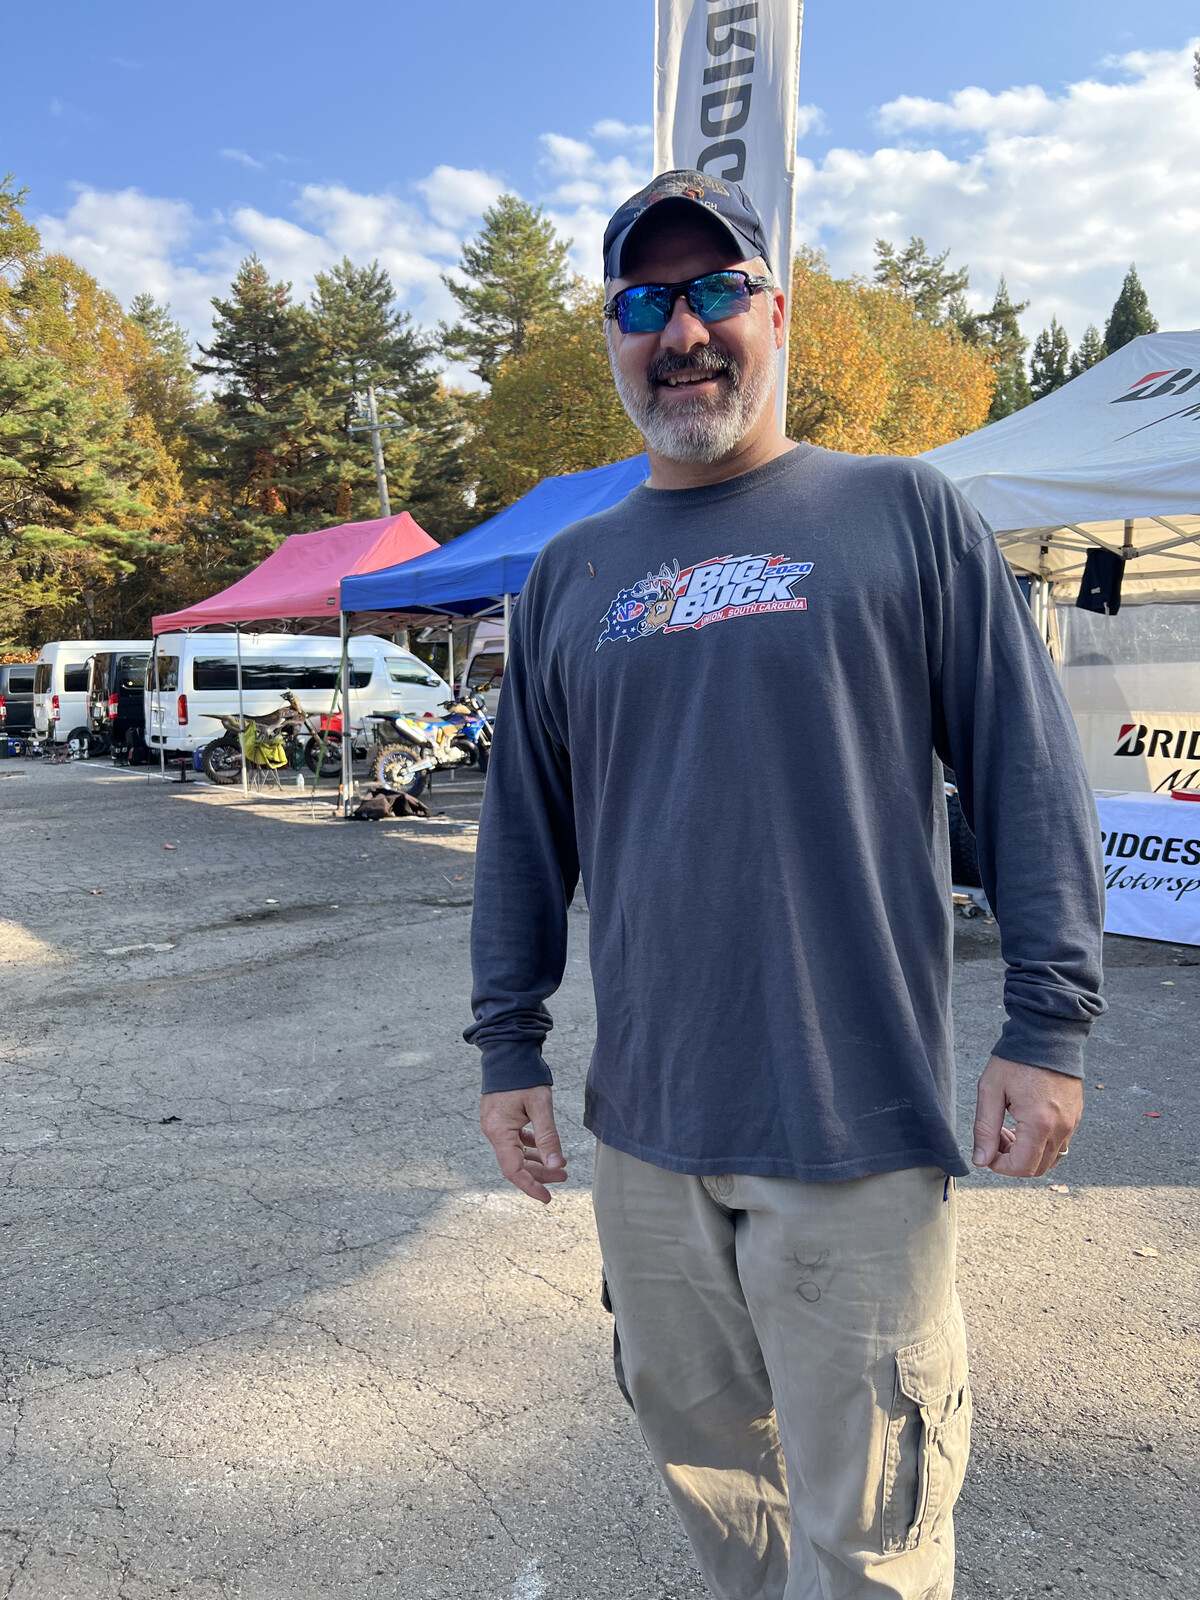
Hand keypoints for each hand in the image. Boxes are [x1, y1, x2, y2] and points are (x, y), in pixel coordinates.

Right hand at [480, 1085, 566, 1203]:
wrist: (508, 1050)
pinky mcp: (499, 1118)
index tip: (547, 1198)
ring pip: (515, 1153)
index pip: (513, 1170)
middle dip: (539, 1174)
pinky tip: (544, 1147)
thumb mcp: (541, 1106)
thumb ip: (548, 1138)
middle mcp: (492, 1131)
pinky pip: (513, 1140)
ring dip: (535, 1161)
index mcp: (499, 1131)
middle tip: (563, 1176)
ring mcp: (494, 1125)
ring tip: (559, 1165)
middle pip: (515, 1164)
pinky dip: (529, 1147)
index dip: (531, 1186)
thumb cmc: (524, 1075)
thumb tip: (556, 1166)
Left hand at [972, 1055, 1082, 1177]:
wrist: (1046, 1034)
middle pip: (1037, 1168)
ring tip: (1009, 1128)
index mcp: (1039, 1123)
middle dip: (1012, 1160)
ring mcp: (1072, 1123)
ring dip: (1027, 1153)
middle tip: (997, 1137)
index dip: (1000, 1166)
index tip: (987, 1152)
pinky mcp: (1076, 1116)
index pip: (1022, 1167)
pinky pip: (1059, 1143)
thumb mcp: (990, 1091)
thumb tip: (981, 1160)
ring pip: (1050, 1158)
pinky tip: (1024, 1122)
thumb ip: (985, 1129)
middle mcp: (1061, 1128)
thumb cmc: (1016, 1059)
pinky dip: (1040, 1143)